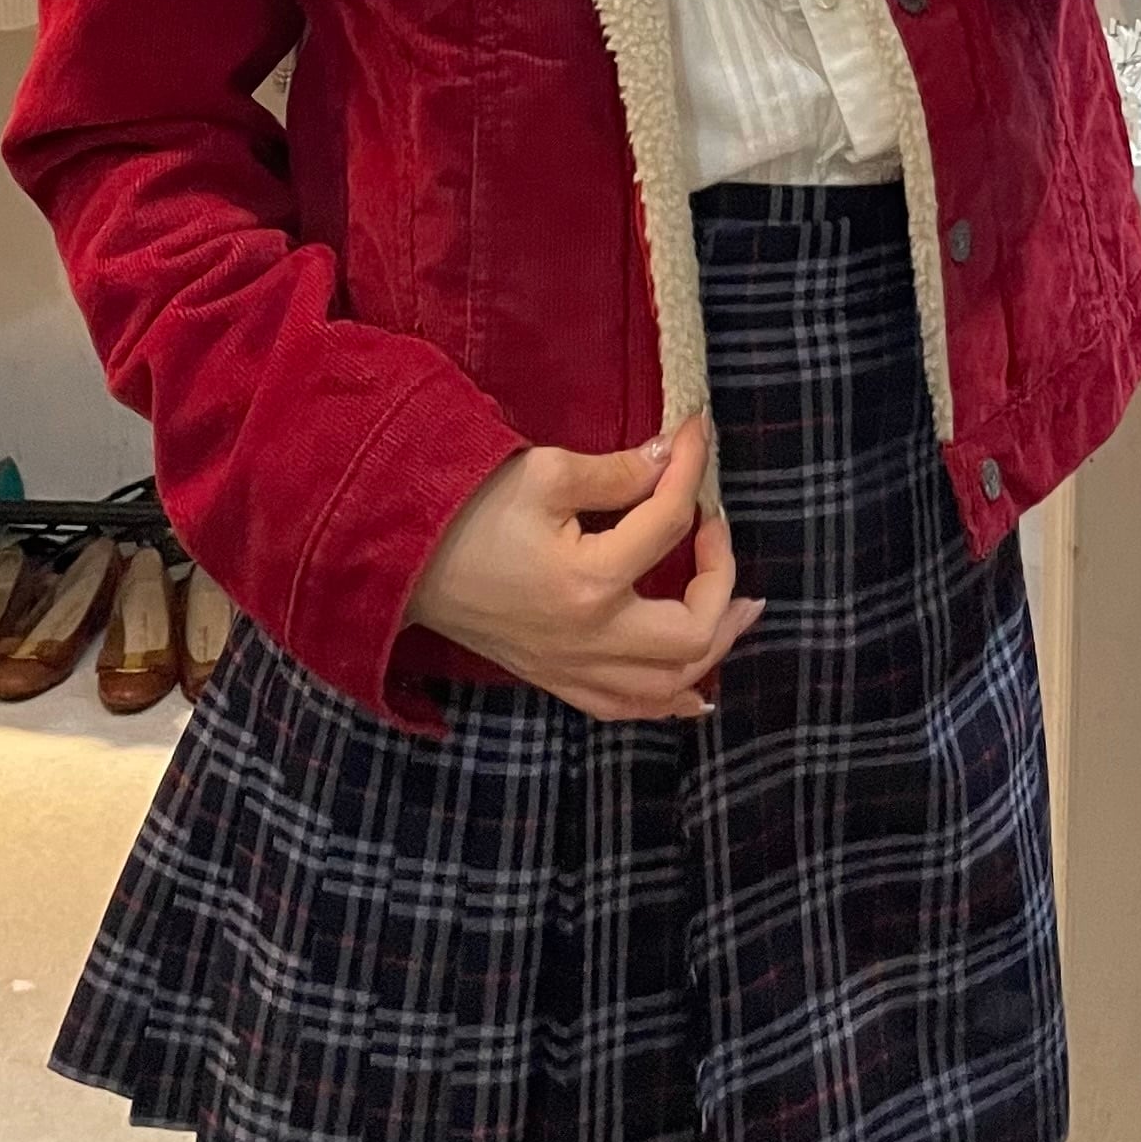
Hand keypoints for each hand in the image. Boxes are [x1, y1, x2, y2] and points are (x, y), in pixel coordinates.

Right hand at [410, 411, 764, 721]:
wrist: (400, 560)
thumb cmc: (466, 510)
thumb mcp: (544, 473)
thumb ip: (617, 472)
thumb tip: (668, 459)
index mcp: (589, 581)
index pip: (668, 523)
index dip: (689, 470)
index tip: (694, 433)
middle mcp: (590, 638)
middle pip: (693, 632)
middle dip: (722, 578)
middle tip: (716, 529)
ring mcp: (573, 667)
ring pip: (669, 685)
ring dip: (712, 646)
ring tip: (739, 608)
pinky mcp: (555, 678)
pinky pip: (627, 708)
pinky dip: (670, 697)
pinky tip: (693, 685)